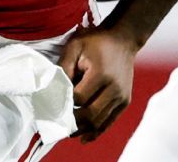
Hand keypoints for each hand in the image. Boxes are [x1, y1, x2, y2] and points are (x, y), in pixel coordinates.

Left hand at [57, 26, 139, 142]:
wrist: (123, 39)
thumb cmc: (96, 41)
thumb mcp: (75, 47)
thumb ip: (63, 68)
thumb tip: (54, 91)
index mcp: (101, 74)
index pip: (79, 98)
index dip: (64, 103)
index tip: (53, 104)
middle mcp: (114, 88)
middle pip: (90, 114)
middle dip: (72, 121)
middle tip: (57, 122)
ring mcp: (121, 96)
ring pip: (99, 122)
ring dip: (82, 129)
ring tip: (67, 131)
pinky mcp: (125, 101)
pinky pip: (109, 121)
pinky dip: (96, 131)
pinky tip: (85, 137)